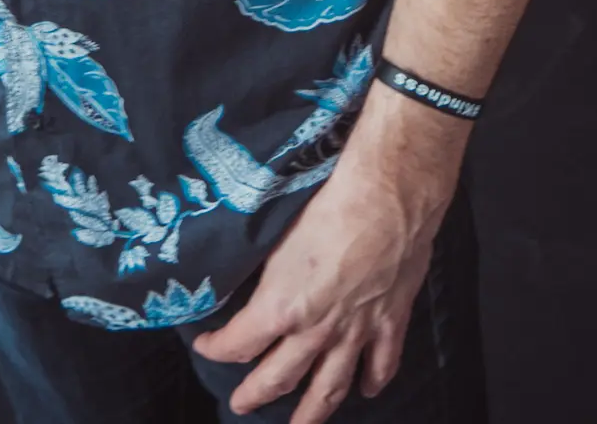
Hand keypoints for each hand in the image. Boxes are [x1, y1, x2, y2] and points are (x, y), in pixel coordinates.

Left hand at [191, 137, 457, 420]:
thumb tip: (250, 277)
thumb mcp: (278, 234)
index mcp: (282, 306)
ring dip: (312, 412)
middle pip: (280, 377)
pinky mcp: (390, 321)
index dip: (217, 349)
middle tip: (240, 405)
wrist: (387, 194)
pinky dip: (372, 381)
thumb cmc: (328, 202)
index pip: (239, 343)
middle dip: (256, 394)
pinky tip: (365, 390)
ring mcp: (357, 330)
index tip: (205, 347)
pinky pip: (381, 364)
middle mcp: (317, 329)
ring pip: (330, 386)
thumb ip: (266, 270)